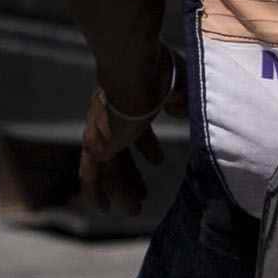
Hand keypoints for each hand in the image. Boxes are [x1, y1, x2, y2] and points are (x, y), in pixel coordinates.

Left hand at [79, 68, 168, 209]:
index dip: (147, 146)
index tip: (158, 161)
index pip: (136, 130)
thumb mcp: (178, 84)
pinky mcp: (98, 144)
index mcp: (129, 103)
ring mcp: (103, 132)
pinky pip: (97, 175)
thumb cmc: (157, 69)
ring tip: (135, 210)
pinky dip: (98, 192)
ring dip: (122, 190)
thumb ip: (180, 96)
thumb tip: (180, 107)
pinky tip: (105, 209)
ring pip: (110, 168)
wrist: (133, 67)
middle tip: (144, 192)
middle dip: (131, 174)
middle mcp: (111, 118)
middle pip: (120, 153)